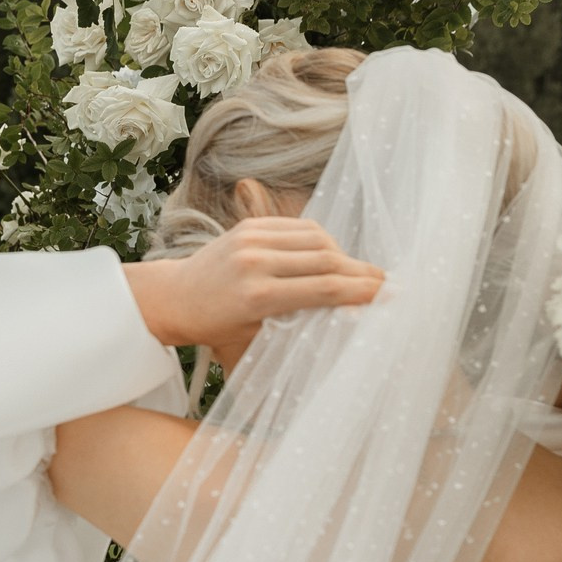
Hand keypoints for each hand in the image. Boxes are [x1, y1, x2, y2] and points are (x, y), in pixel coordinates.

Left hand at [123, 218, 384, 352]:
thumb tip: (347, 315)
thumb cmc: (215, 328)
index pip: (324, 288)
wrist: (174, 298)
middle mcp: (255, 262)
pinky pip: (298, 227)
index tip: (388, 296)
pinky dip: (320, 240)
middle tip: (385, 283)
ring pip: (317, 239)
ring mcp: (252, 239)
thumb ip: (298, 322)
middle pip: (327, 261)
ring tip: (357, 272)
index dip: (362, 291)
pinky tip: (330, 255)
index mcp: (257, 296)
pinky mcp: (249, 225)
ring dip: (343, 255)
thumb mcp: (255, 336)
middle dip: (361, 273)